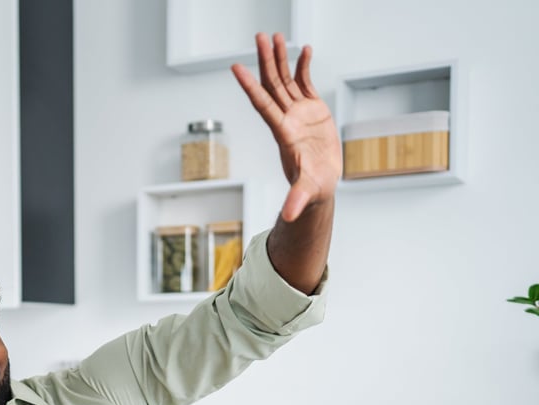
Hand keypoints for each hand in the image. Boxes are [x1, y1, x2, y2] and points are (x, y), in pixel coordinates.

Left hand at [232, 32, 340, 221]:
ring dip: (280, 59)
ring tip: (275, 36)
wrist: (320, 185)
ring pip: (285, 81)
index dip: (250, 87)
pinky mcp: (313, 110)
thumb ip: (296, 199)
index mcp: (283, 133)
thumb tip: (289, 215)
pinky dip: (304, 67)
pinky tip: (304, 50)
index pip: (263, 105)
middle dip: (265, 61)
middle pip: (272, 85)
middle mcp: (286, 119)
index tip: (236, 68)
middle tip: (259, 37)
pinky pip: (305, 83)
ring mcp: (298, 113)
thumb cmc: (312, 189)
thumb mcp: (306, 193)